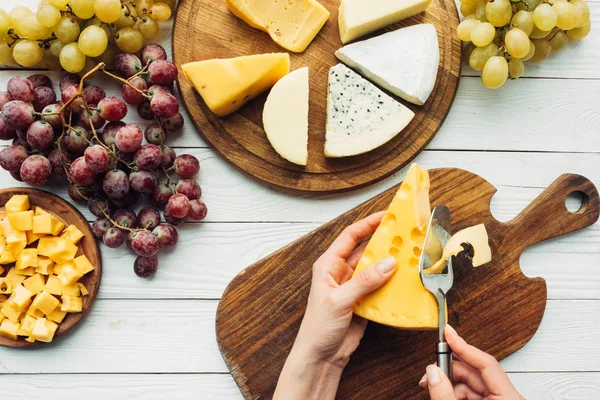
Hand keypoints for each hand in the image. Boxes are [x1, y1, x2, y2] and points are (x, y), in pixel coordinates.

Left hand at [273, 212, 396, 399]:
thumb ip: (364, 281)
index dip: (368, 224)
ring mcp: (354, 287)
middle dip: (385, 243)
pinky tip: (405, 282)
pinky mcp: (364, 302)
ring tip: (410, 257)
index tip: (386, 216)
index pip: (350, 236)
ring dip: (391, 264)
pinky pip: (381, 287)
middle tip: (405, 236)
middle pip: (366, 251)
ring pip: (376, 269)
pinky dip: (393, 284)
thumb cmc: (318, 328)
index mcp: (329, 265)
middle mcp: (341, 273)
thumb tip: (388, 263)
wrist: (321, 357)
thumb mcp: (339, 300)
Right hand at [420, 325, 524, 399]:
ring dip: (449, 384)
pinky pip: (471, 393)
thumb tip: (433, 373)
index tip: (449, 333)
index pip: (486, 362)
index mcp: (509, 398)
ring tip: (435, 388)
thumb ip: (445, 393)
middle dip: (449, 371)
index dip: (464, 346)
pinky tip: (444, 395)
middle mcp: (507, 398)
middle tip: (431, 372)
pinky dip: (454, 393)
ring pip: (470, 383)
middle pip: (474, 372)